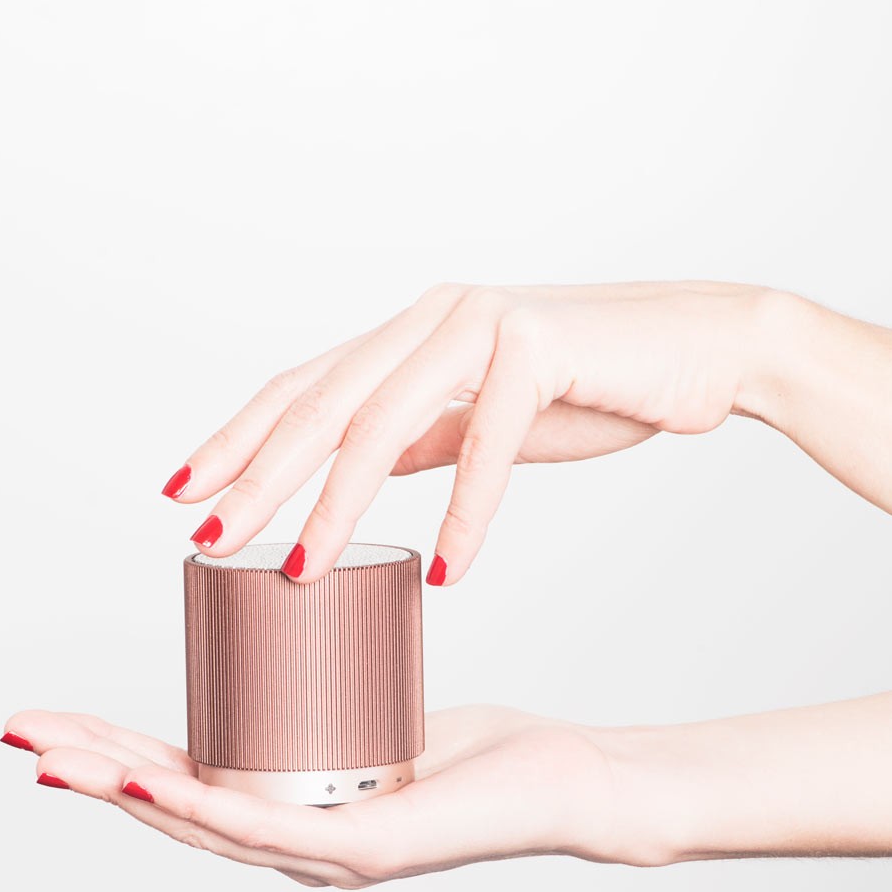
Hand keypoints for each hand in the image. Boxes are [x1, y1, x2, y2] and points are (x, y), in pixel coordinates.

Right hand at [0, 705, 657, 887]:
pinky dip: (202, 804)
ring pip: (202, 820)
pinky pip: (270, 829)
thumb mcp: (382, 717)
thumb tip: (297, 641)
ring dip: (121, 788)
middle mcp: (296, 844)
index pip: (179, 776)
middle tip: (14, 731)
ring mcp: (327, 854)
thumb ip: (337, 698)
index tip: (46, 715)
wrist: (567, 784)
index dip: (106, 746)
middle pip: (171, 802)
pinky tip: (151, 780)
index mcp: (290, 809)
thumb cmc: (480, 755)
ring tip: (54, 758)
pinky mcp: (368, 845)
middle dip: (87, 766)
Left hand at [162, 281, 782, 583]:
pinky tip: (448, 572)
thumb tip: (358, 476)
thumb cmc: (593, 383)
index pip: (303, 388)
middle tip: (208, 537)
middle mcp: (432, 319)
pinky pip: (490, 439)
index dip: (238, 439)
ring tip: (299, 571)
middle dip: (257, 476)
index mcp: (410, 335)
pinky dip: (466, 511)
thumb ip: (421, 437)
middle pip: (321, 403)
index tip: (184, 491)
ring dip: (336, 503)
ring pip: (385, 418)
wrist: (707, 346)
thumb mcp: (483, 417)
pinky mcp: (542, 343)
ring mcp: (483, 323)